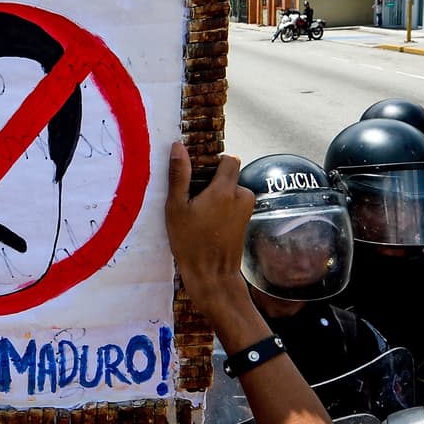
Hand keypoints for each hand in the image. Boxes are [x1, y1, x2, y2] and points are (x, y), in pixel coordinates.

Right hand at [164, 142, 258, 346]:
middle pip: (230, 176)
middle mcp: (242, 196)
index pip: (230, 160)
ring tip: (199, 216)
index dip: (215, 163)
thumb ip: (179, 175)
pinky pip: (234, 206)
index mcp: (226, 190)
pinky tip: (207, 225)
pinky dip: (222, 210)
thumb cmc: (191, 243)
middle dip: (213, 183)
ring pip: (232, 192)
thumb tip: (177, 146)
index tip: (198, 174)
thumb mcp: (176, 208)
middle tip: (193, 200)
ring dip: (218, 198)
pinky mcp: (246, 223)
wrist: (212, 276)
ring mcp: (246, 211)